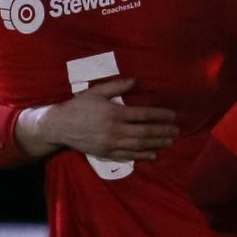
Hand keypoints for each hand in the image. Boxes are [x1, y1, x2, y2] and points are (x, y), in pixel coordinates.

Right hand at [31, 78, 177, 160]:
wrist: (60, 126)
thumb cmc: (78, 106)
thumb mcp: (96, 92)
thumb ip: (116, 86)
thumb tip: (135, 81)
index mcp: (114, 113)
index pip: (143, 115)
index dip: (160, 115)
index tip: (173, 116)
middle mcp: (115, 130)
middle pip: (145, 132)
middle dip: (162, 131)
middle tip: (177, 131)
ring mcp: (111, 144)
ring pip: (139, 145)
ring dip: (156, 144)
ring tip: (170, 142)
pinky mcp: (106, 153)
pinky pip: (128, 156)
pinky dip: (142, 156)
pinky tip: (154, 154)